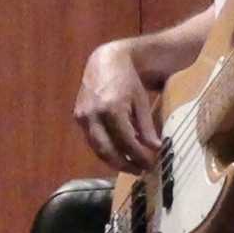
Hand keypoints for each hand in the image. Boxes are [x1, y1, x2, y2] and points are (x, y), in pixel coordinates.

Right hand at [73, 40, 163, 173]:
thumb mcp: (141, 101)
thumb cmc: (127, 80)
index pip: (126, 142)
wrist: (105, 61)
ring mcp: (83, 115)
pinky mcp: (78, 116)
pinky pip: (91, 140)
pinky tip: (118, 153)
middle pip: (107, 150)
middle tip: (140, 171)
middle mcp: (93, 114)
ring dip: (113, 161)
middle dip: (124, 164)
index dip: (139, 156)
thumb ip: (146, 126)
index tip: (151, 165)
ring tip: (131, 166)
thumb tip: (155, 148)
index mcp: (111, 108)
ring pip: (97, 148)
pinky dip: (105, 150)